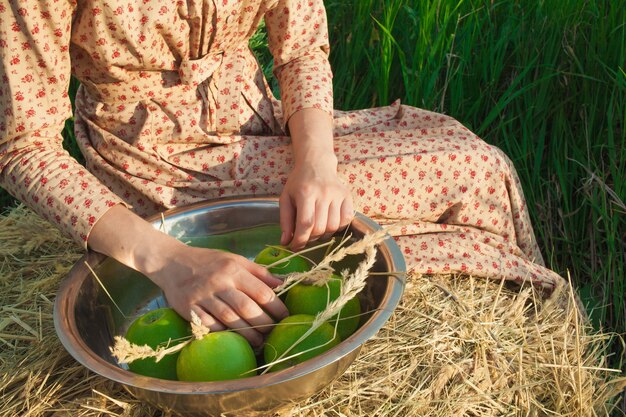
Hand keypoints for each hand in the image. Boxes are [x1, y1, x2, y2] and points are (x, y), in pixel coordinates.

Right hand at [155, 246, 287, 346]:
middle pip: (247, 308)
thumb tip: (282, 284)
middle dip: (264, 323)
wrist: (171, 262)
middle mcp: (219, 282)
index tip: (285, 317)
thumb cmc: (208, 261)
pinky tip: (233, 340)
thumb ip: (259, 272)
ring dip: (247, 334)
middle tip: (273, 333)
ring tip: (259, 342)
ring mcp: (203, 296)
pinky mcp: (188, 308)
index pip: (262, 291)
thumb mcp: (235, 259)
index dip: (277, 307)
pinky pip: (208, 325)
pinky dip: (223, 333)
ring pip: (229, 319)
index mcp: (234, 269)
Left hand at [279, 158, 353, 249]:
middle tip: (305, 236)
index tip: (295, 246)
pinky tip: (328, 222)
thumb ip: (285, 221)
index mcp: (306, 192)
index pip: (306, 223)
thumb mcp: (286, 198)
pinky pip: (346, 220)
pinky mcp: (348, 197)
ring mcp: (338, 195)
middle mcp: (324, 193)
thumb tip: (285, 242)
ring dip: (324, 234)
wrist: (317, 165)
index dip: (301, 239)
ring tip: (316, 229)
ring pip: (333, 227)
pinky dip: (337, 227)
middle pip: (320, 227)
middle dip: (311, 238)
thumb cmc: (299, 183)